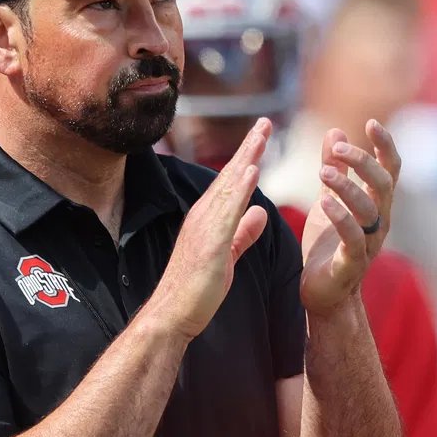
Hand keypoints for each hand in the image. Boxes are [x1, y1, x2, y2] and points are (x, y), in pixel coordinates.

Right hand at [151, 118, 271, 339]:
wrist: (172, 315)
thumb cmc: (196, 289)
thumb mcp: (227, 254)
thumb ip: (243, 232)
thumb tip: (260, 211)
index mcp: (209, 219)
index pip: (231, 182)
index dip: (247, 157)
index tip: (262, 136)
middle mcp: (204, 216)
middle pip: (230, 176)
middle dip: (248, 148)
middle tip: (265, 121)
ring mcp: (204, 228)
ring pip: (229, 187)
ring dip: (245, 159)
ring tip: (261, 136)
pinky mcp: (210, 244)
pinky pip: (227, 211)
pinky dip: (239, 189)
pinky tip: (251, 171)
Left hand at [300, 121, 400, 314]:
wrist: (323, 293)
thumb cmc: (328, 245)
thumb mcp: (328, 200)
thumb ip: (335, 169)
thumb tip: (335, 132)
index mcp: (376, 204)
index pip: (390, 169)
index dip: (385, 145)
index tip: (371, 122)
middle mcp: (379, 222)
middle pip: (382, 184)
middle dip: (363, 162)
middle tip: (338, 149)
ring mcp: (369, 243)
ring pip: (369, 209)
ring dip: (347, 186)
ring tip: (323, 171)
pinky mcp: (352, 263)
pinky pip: (353, 237)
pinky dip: (340, 216)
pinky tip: (323, 200)